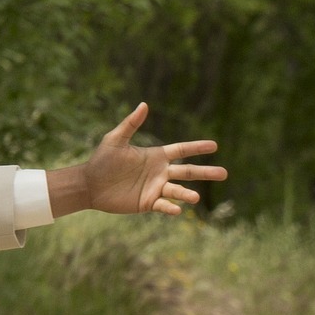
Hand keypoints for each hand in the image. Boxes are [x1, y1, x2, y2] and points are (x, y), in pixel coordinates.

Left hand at [47, 103, 227, 217]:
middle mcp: (160, 173)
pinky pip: (164, 205)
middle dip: (206, 172)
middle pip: (188, 172)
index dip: (197, 148)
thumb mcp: (115, 140)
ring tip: (196, 198)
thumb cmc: (101, 161)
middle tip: (224, 173)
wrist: (89, 185)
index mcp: (156, 156)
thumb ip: (131, 124)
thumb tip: (144, 104)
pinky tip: (179, 210)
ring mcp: (156, 189)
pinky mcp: (148, 203)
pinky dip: (171, 208)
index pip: (182, 150)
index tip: (215, 145)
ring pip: (178, 191)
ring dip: (188, 194)